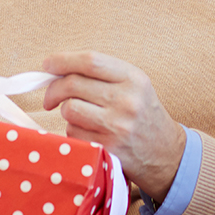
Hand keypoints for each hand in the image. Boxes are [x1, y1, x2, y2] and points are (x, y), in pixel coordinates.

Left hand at [41, 51, 186, 199]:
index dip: (62, 60)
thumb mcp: (134, 86)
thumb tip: (55, 69)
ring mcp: (117, 126)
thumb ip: (100, 74)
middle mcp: (127, 101)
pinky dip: (73, 132)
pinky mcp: (108, 148)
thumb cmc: (143, 114)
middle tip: (50, 97)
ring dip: (66, 112)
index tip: (47, 65)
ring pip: (69, 110)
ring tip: (78, 116)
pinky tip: (88, 133)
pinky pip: (73, 134)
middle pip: (73, 84)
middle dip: (53, 89)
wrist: (166, 154)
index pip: (90, 61)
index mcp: (133, 78)